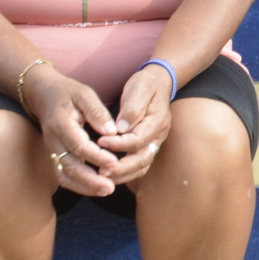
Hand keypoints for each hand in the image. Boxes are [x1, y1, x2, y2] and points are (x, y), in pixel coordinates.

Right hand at [27, 67, 128, 196]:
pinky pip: (63, 176)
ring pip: (65, 175)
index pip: (79, 146)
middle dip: (90, 180)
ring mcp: (52, 151)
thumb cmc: (68, 93)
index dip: (96, 156)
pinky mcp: (55, 156)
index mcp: (61, 124)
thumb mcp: (84, 94)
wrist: (43, 95)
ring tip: (106, 190)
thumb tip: (112, 131)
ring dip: (85, 186)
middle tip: (111, 188)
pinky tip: (96, 188)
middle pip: (70, 166)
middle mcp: (54, 141)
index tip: (114, 162)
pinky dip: (78, 185)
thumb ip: (97, 112)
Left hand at [104, 62, 174, 183]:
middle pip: (142, 159)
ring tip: (102, 175)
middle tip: (101, 171)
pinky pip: (137, 166)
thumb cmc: (146, 84)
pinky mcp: (147, 147)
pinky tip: (109, 174)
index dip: (119, 144)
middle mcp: (158, 136)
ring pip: (141, 167)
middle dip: (122, 168)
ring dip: (122, 174)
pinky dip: (124, 173)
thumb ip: (132, 108)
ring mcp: (154, 143)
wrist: (157, 83)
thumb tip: (121, 128)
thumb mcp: (140, 88)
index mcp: (158, 121)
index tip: (100, 142)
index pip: (138, 140)